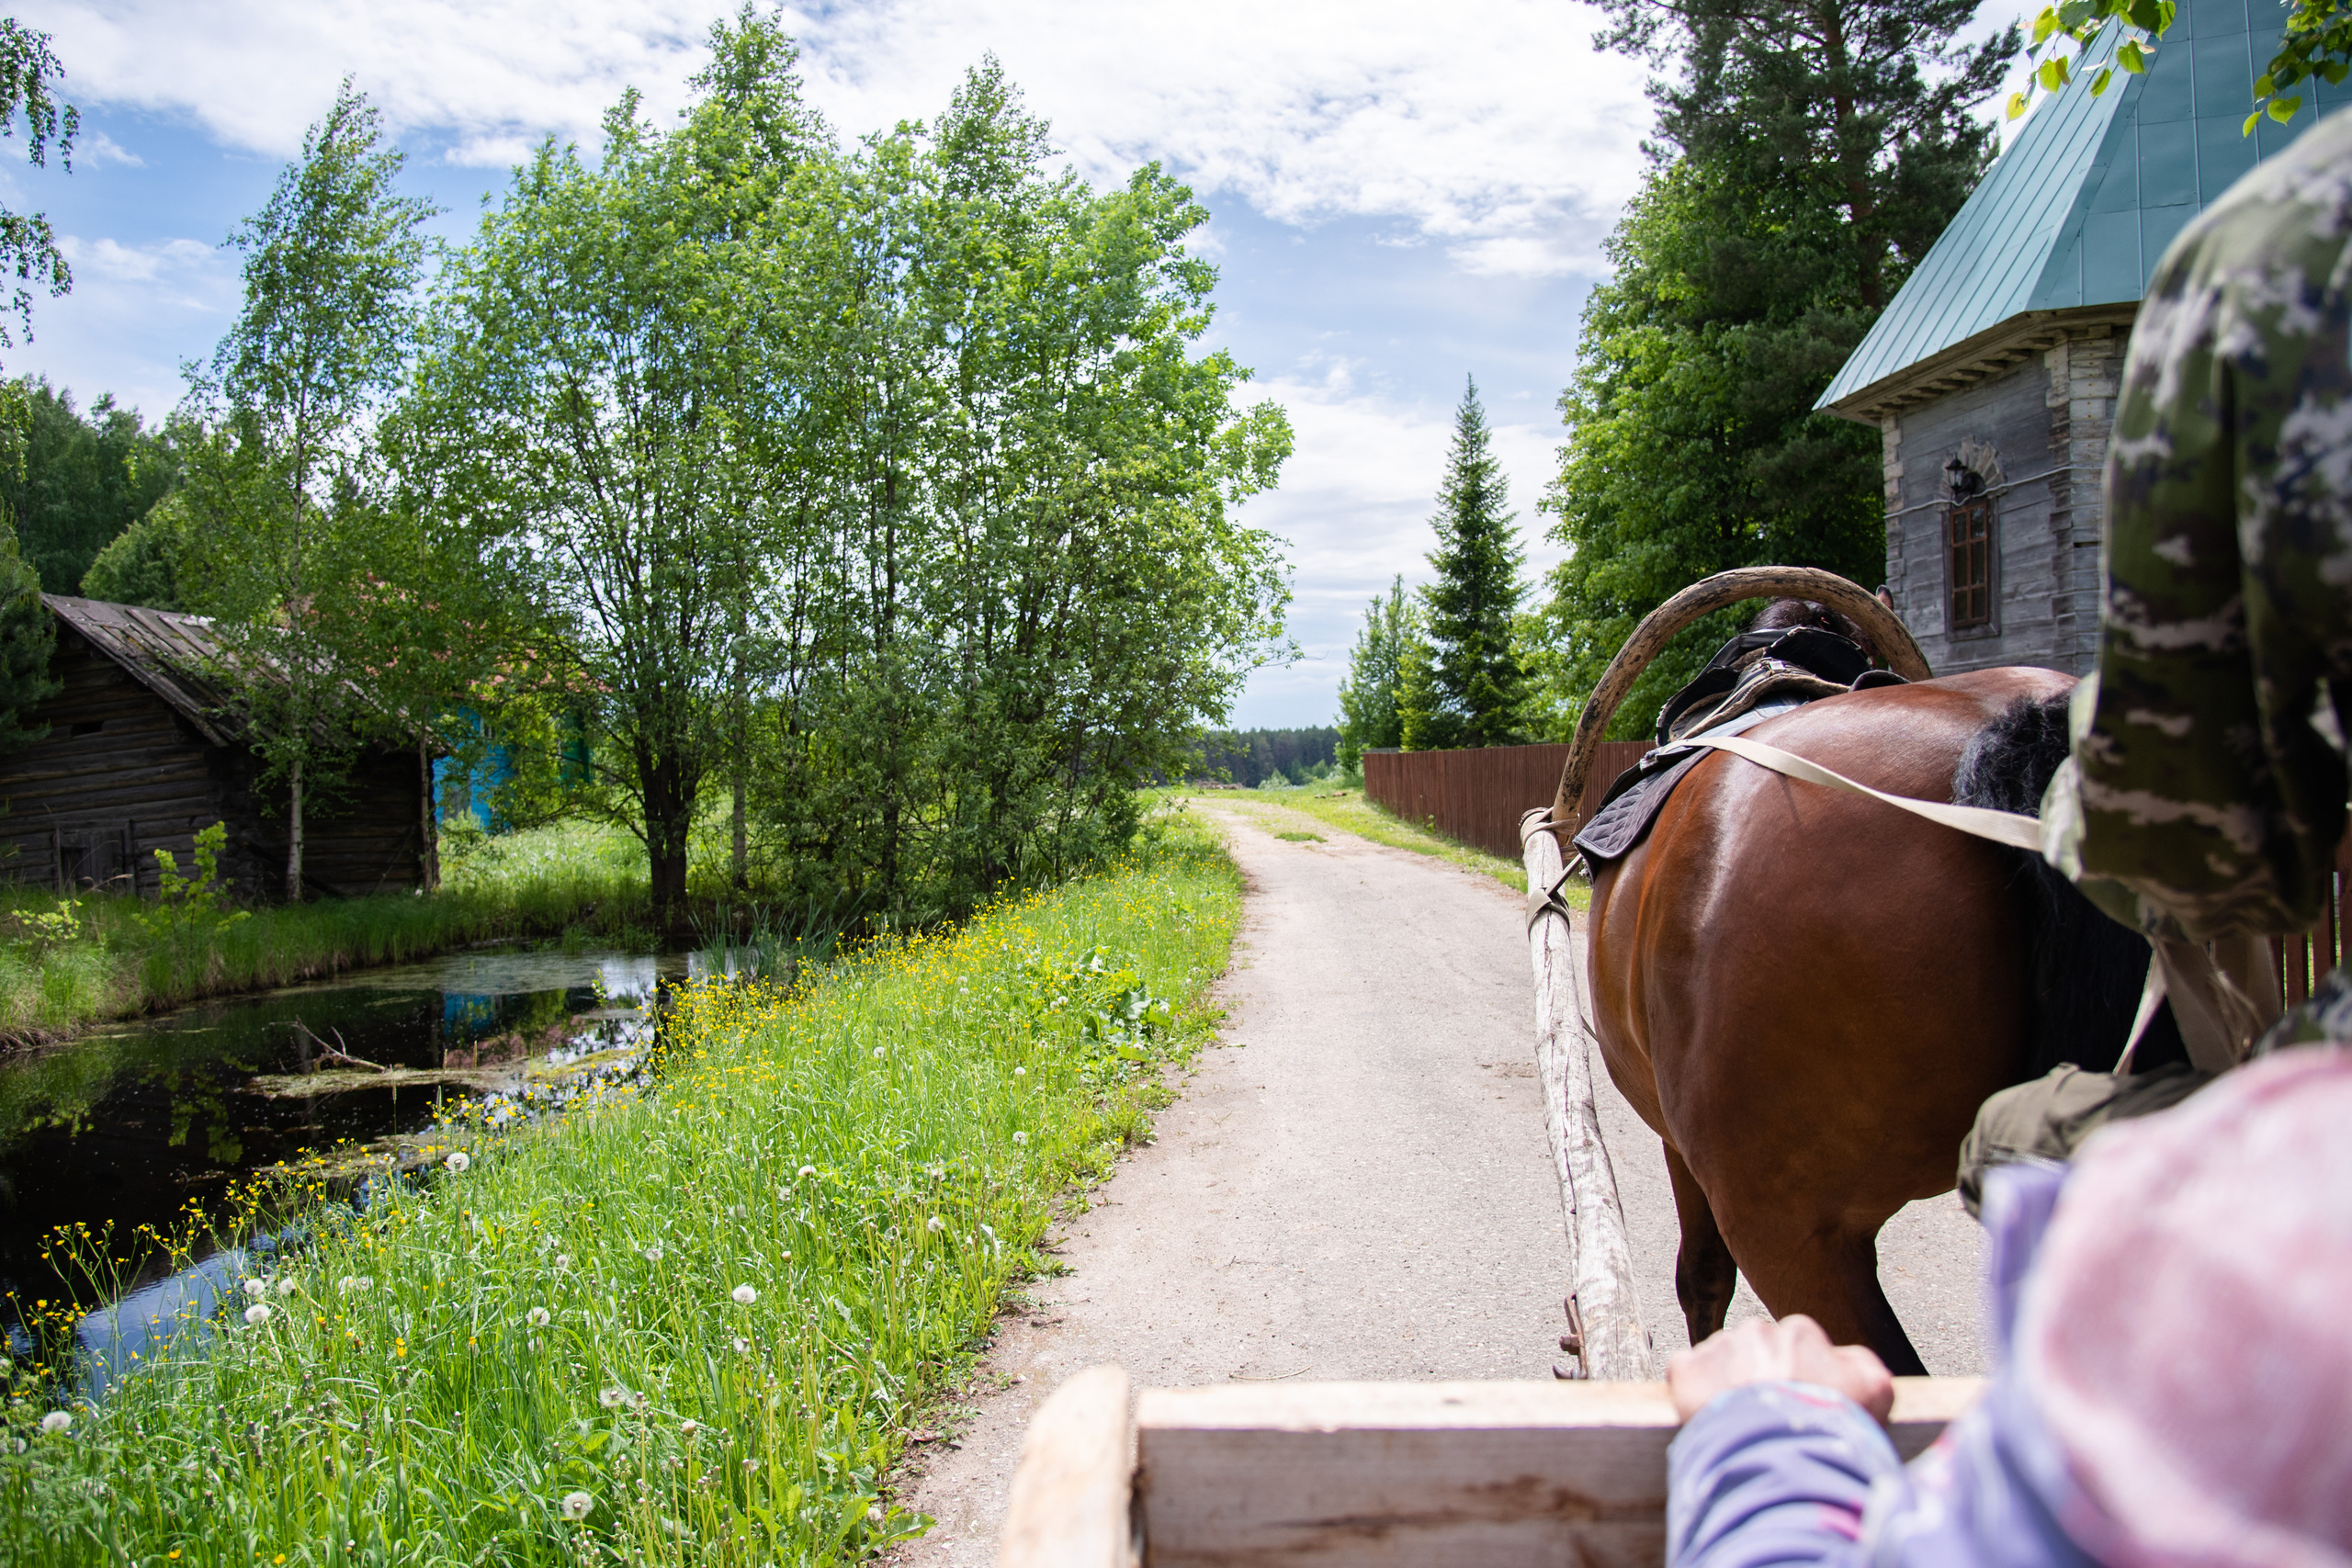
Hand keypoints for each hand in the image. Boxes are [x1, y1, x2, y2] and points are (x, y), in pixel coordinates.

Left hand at [1666, 1315, 1894, 1424]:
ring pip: (1723, 1363)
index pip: (1799, 1350)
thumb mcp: (1877, 1389)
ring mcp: (1719, 1348)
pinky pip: (1688, 1373)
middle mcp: (1758, 1331)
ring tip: (1743, 1427)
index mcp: (1801, 1332)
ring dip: (1729, 1388)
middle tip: (1770, 1420)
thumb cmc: (1833, 1426)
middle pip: (1758, 1355)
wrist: (1783, 1454)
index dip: (1801, 1382)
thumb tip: (1844, 1358)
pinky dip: (1696, 1394)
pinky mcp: (1687, 1370)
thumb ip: (1862, 1364)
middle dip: (1763, 1381)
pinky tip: (1713, 1421)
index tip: (1801, 1409)